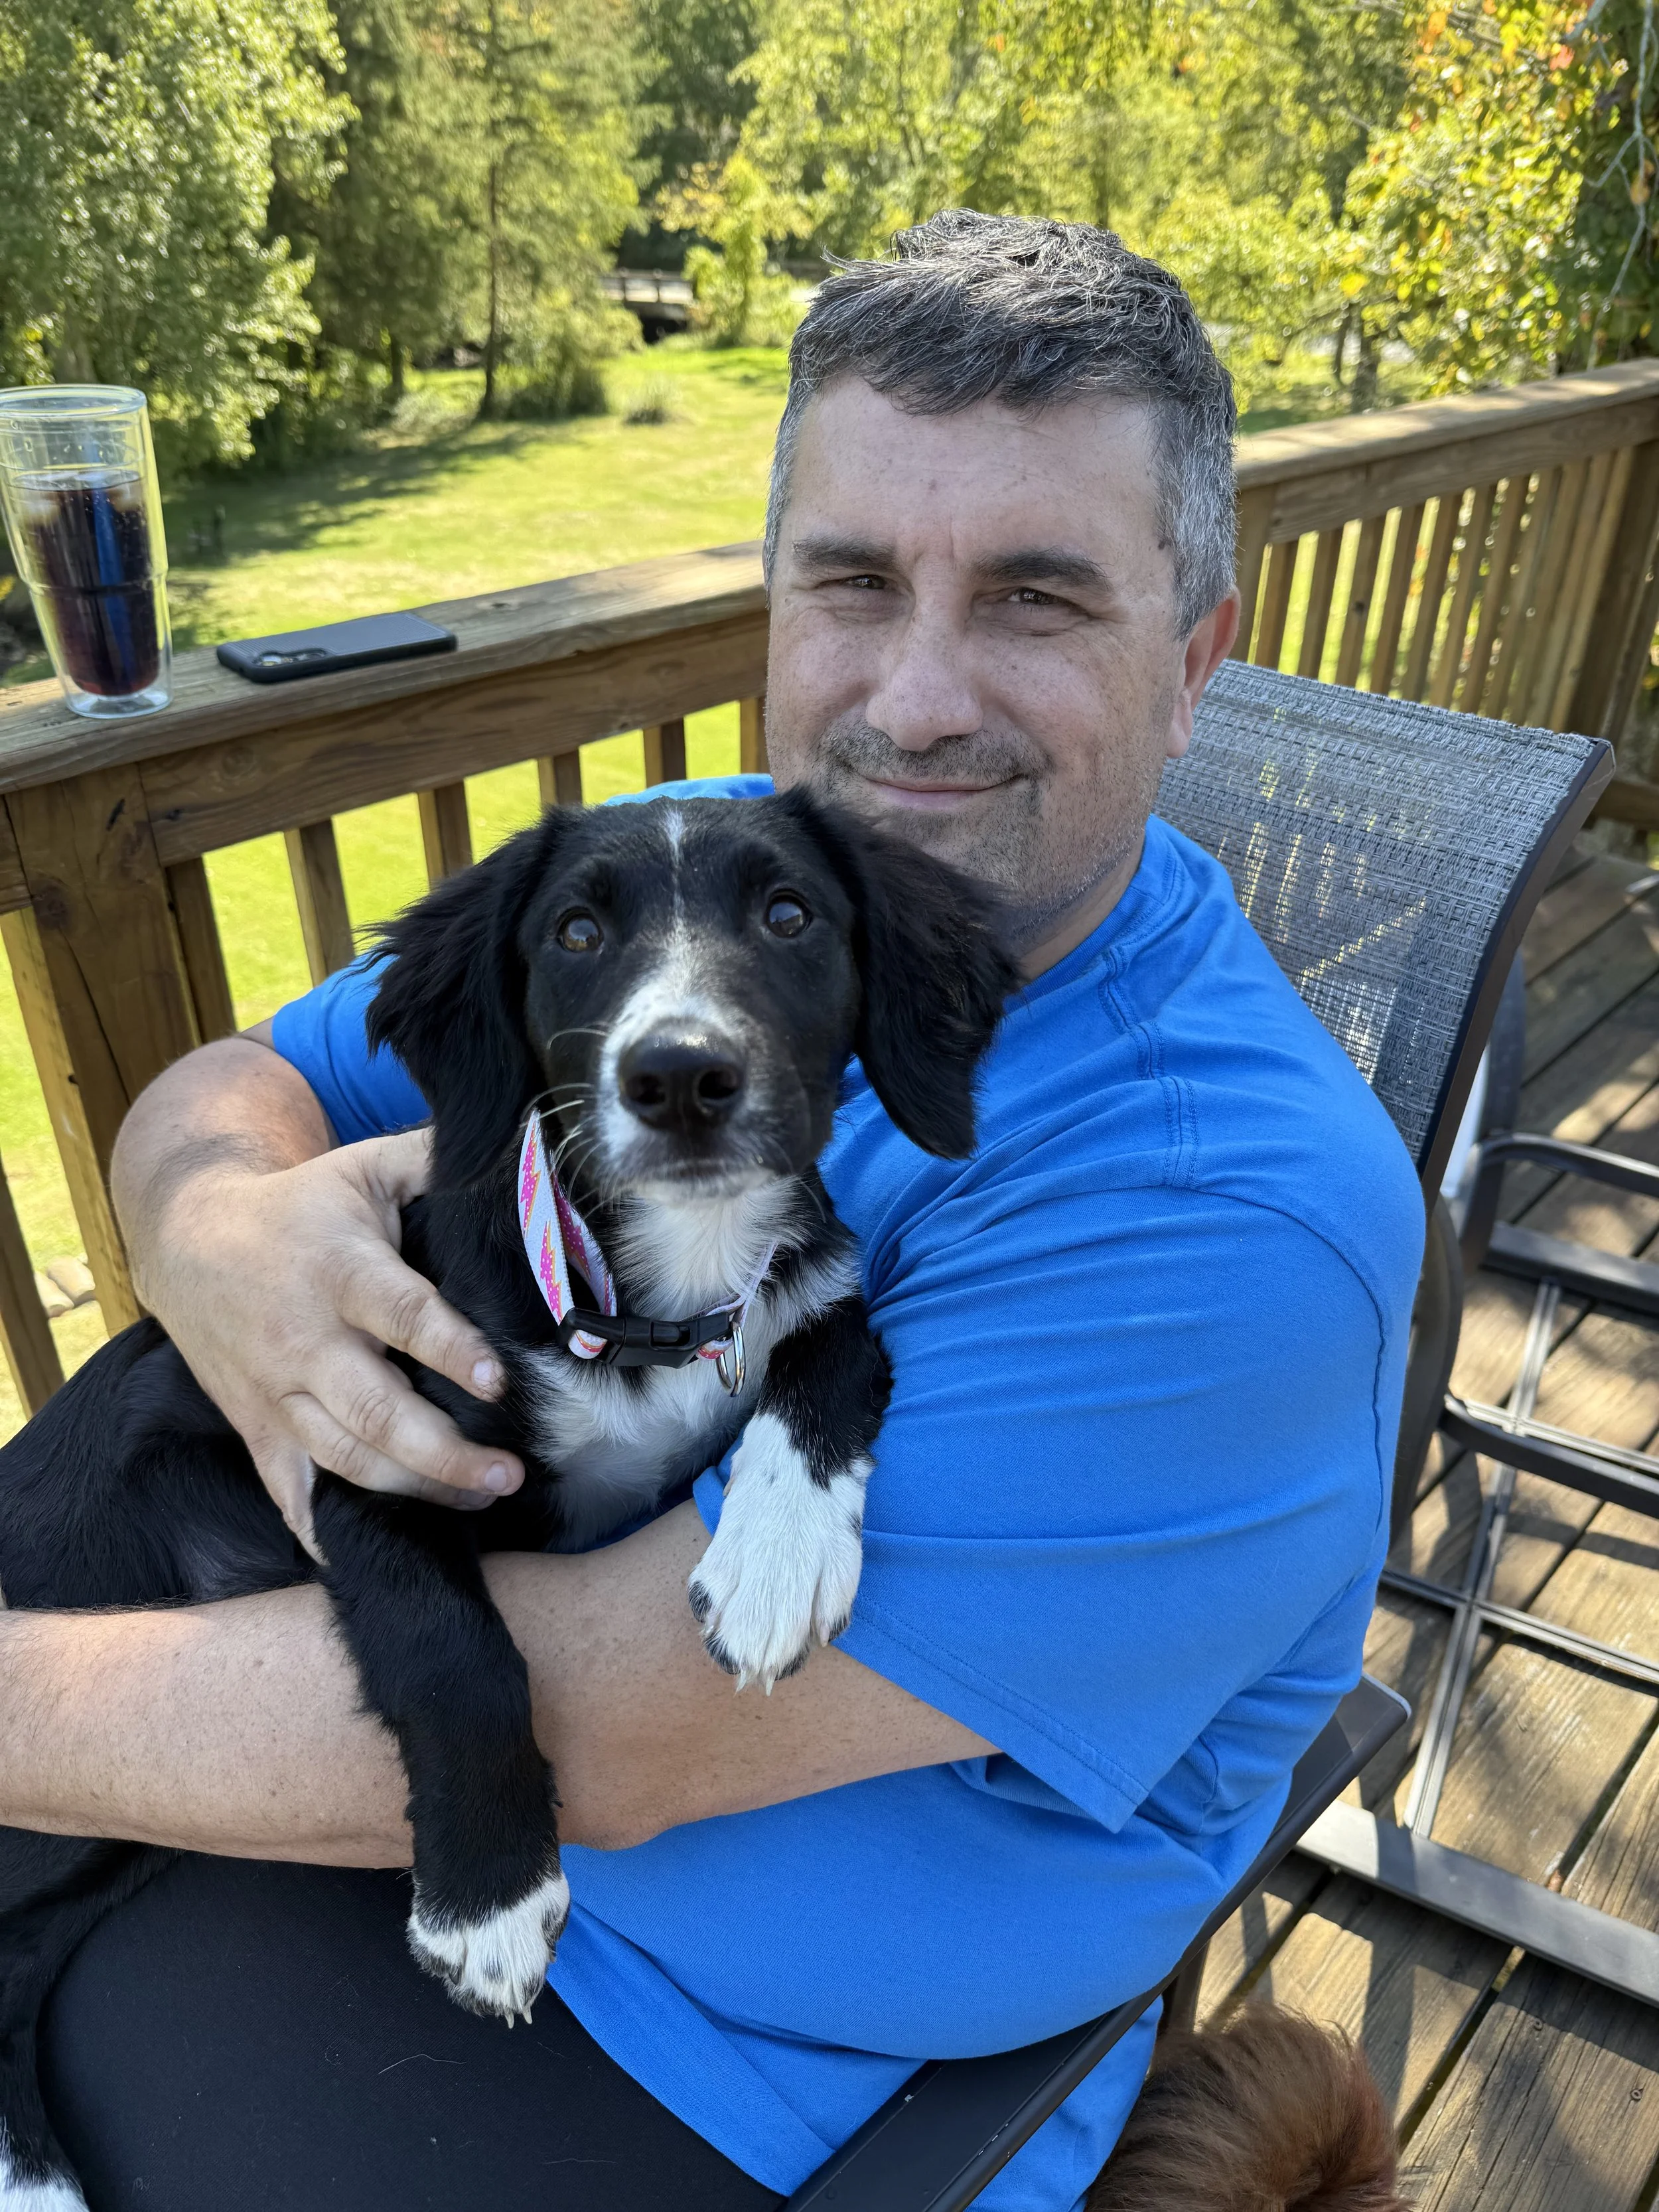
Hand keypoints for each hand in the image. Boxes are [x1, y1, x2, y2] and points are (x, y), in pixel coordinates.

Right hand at [139, 1127, 522, 1553]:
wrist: (189, 1241)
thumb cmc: (299, 1206)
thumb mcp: (362, 1167)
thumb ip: (433, 1161)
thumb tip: (523, 1153)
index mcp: (340, 1272)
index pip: (403, 1317)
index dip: (451, 1351)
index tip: (499, 1381)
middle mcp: (306, 1340)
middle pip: (376, 1411)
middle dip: (445, 1452)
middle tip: (509, 1474)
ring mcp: (277, 1393)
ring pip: (345, 1458)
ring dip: (414, 1489)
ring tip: (480, 1498)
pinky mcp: (257, 1428)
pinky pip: (289, 1492)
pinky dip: (324, 1531)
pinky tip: (372, 1553)